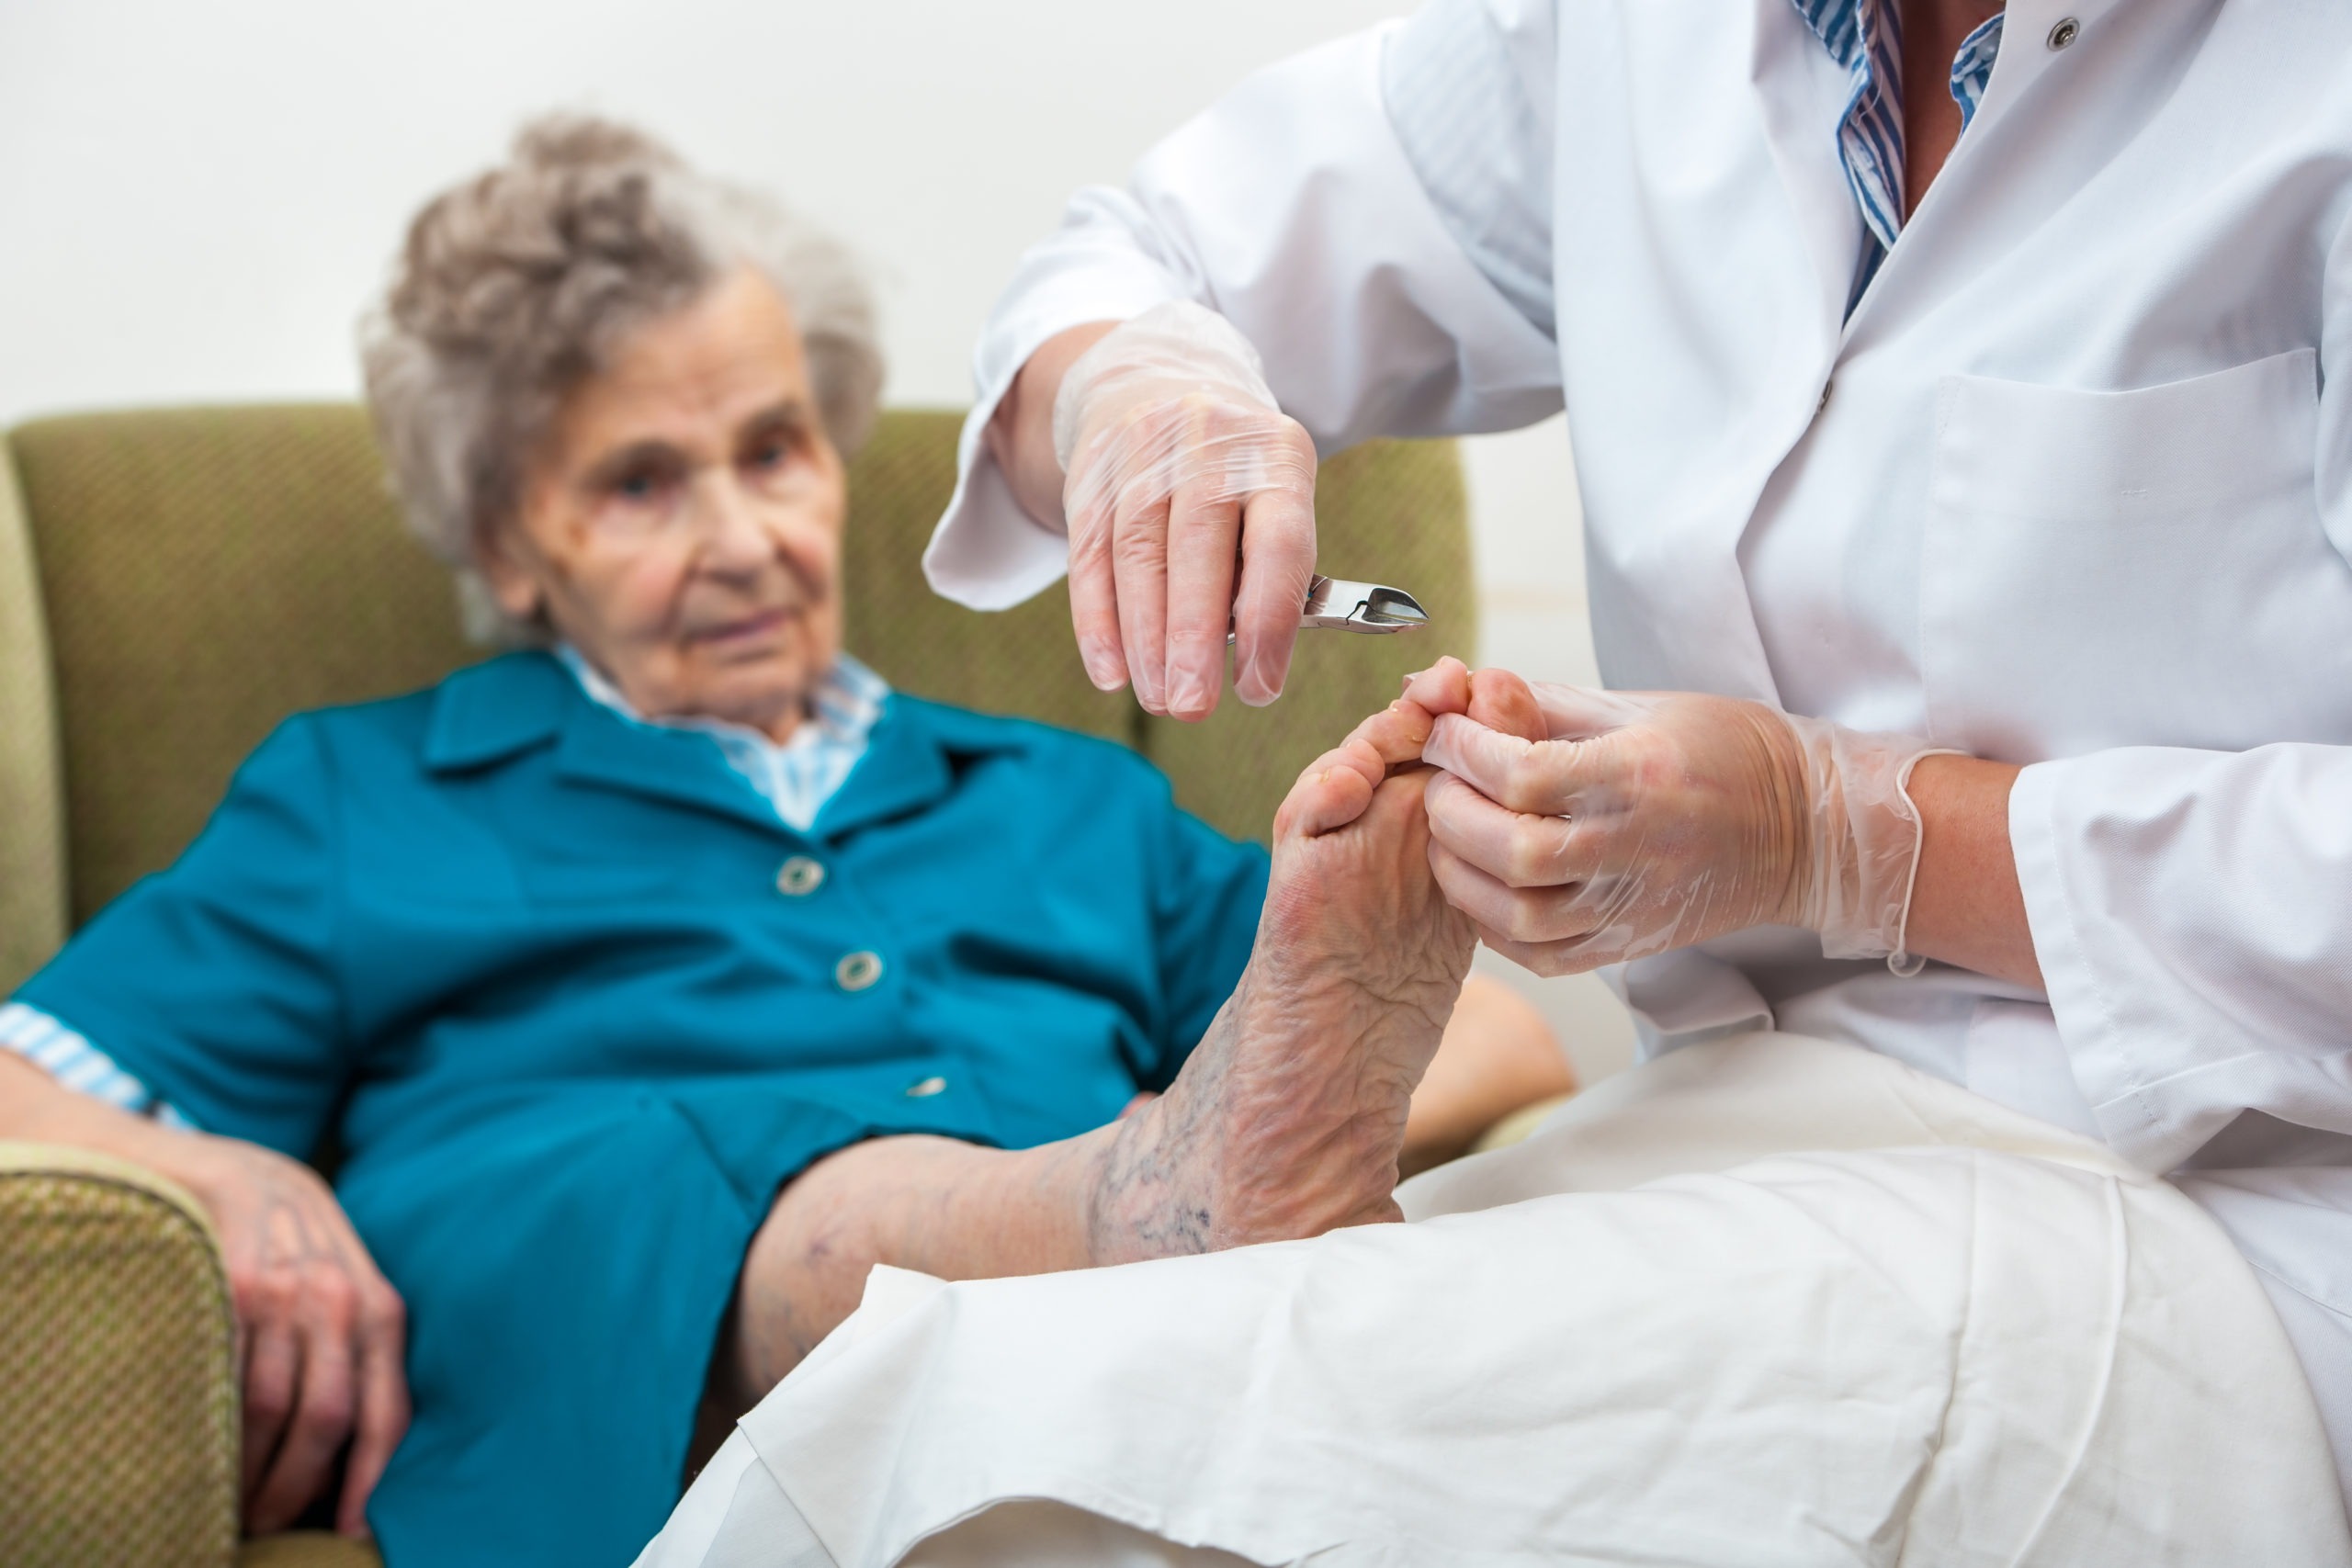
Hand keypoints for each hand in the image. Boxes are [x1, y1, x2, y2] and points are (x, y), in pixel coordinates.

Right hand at [166, 1134, 408, 1537]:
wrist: (250, 1173)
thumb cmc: (307, 1253)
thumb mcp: (355, 1294)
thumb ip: (364, 1357)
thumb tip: (361, 1454)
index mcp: (383, 1313)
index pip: (387, 1414)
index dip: (368, 1482)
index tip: (348, 1533)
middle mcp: (340, 1302)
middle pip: (325, 1419)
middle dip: (294, 1488)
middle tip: (268, 1525)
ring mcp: (283, 1293)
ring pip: (267, 1406)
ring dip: (243, 1468)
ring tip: (229, 1504)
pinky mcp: (229, 1284)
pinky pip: (220, 1371)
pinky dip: (207, 1424)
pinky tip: (196, 1452)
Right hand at [1052, 301, 1318, 718]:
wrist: (1155, 385)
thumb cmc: (1236, 475)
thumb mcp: (1275, 496)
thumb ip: (1271, 570)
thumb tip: (1258, 667)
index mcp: (1276, 455)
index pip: (1277, 543)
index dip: (1268, 622)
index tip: (1258, 689)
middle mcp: (1209, 447)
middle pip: (1197, 551)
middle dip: (1194, 639)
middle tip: (1193, 707)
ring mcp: (1144, 457)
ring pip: (1138, 557)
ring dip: (1146, 642)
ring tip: (1160, 700)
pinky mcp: (1091, 477)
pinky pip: (1089, 556)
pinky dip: (1097, 622)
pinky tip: (1110, 672)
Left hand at [1406, 664, 1948, 976]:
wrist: (1805, 826)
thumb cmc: (1723, 751)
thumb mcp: (1639, 705)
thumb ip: (1544, 704)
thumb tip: (1460, 689)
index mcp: (1640, 774)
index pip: (1522, 774)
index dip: (1463, 751)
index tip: (1446, 732)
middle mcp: (1637, 847)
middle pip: (1512, 851)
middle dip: (1450, 815)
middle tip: (1437, 784)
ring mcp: (1635, 906)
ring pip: (1518, 916)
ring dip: (1460, 876)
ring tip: (1449, 837)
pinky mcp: (1631, 945)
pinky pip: (1542, 955)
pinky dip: (1492, 926)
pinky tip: (1481, 887)